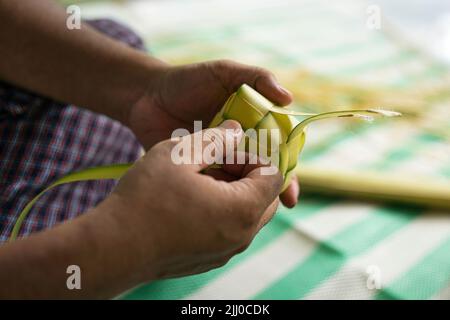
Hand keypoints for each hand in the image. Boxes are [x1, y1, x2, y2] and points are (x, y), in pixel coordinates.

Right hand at [107, 120, 282, 279]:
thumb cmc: (145, 198)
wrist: (112, 248)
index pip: (274, 177)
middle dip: (247, 174)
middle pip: (266, 197)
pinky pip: (231, 230)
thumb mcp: (180, 154)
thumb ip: (215, 138)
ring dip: (234, 192)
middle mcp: (242, 236)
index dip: (253, 156)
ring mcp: (227, 252)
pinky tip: (191, 200)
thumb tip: (236, 130)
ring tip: (200, 179)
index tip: (226, 150)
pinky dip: (223, 211)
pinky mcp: (211, 260)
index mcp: (242, 209)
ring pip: (248, 214)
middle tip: (215, 162)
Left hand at [127, 59, 298, 206]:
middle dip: (272, 190)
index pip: (277, 148)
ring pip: (239, 184)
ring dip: (248, 197)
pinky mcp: (197, 172)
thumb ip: (256, 78)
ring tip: (253, 211)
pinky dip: (220, 199)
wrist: (146, 97)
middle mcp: (238, 145)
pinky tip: (224, 209)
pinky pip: (213, 188)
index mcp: (252, 124)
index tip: (290, 188)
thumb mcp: (225, 73)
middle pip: (262, 170)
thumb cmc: (188, 81)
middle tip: (278, 205)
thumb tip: (289, 98)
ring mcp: (218, 160)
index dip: (287, 168)